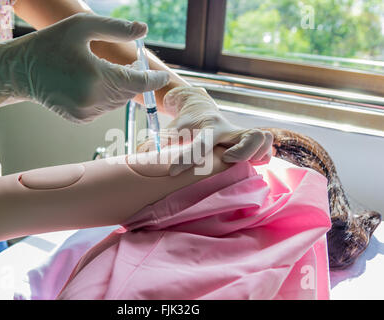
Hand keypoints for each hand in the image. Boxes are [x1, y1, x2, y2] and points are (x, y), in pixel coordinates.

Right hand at [0, 13, 168, 122]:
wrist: (21, 70)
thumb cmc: (50, 44)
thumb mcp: (81, 26)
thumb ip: (116, 28)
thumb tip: (144, 29)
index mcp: (94, 76)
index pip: (136, 83)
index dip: (153, 79)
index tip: (163, 76)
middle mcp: (91, 99)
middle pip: (128, 93)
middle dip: (135, 80)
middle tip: (132, 64)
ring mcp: (85, 112)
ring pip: (118, 102)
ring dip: (121, 88)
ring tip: (113, 70)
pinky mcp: (80, 118)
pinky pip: (105, 108)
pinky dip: (107, 96)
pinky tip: (96, 82)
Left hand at [137, 87, 272, 175]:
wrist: (200, 107)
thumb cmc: (185, 122)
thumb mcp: (172, 129)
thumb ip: (159, 141)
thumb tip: (140, 155)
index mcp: (208, 126)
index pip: (200, 144)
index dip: (188, 159)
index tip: (173, 172)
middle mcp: (228, 129)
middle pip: (247, 137)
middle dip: (241, 151)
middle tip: (227, 159)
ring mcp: (241, 133)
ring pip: (262, 139)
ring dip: (256, 152)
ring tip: (240, 162)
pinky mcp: (250, 139)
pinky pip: (266, 147)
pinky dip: (264, 155)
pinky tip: (253, 163)